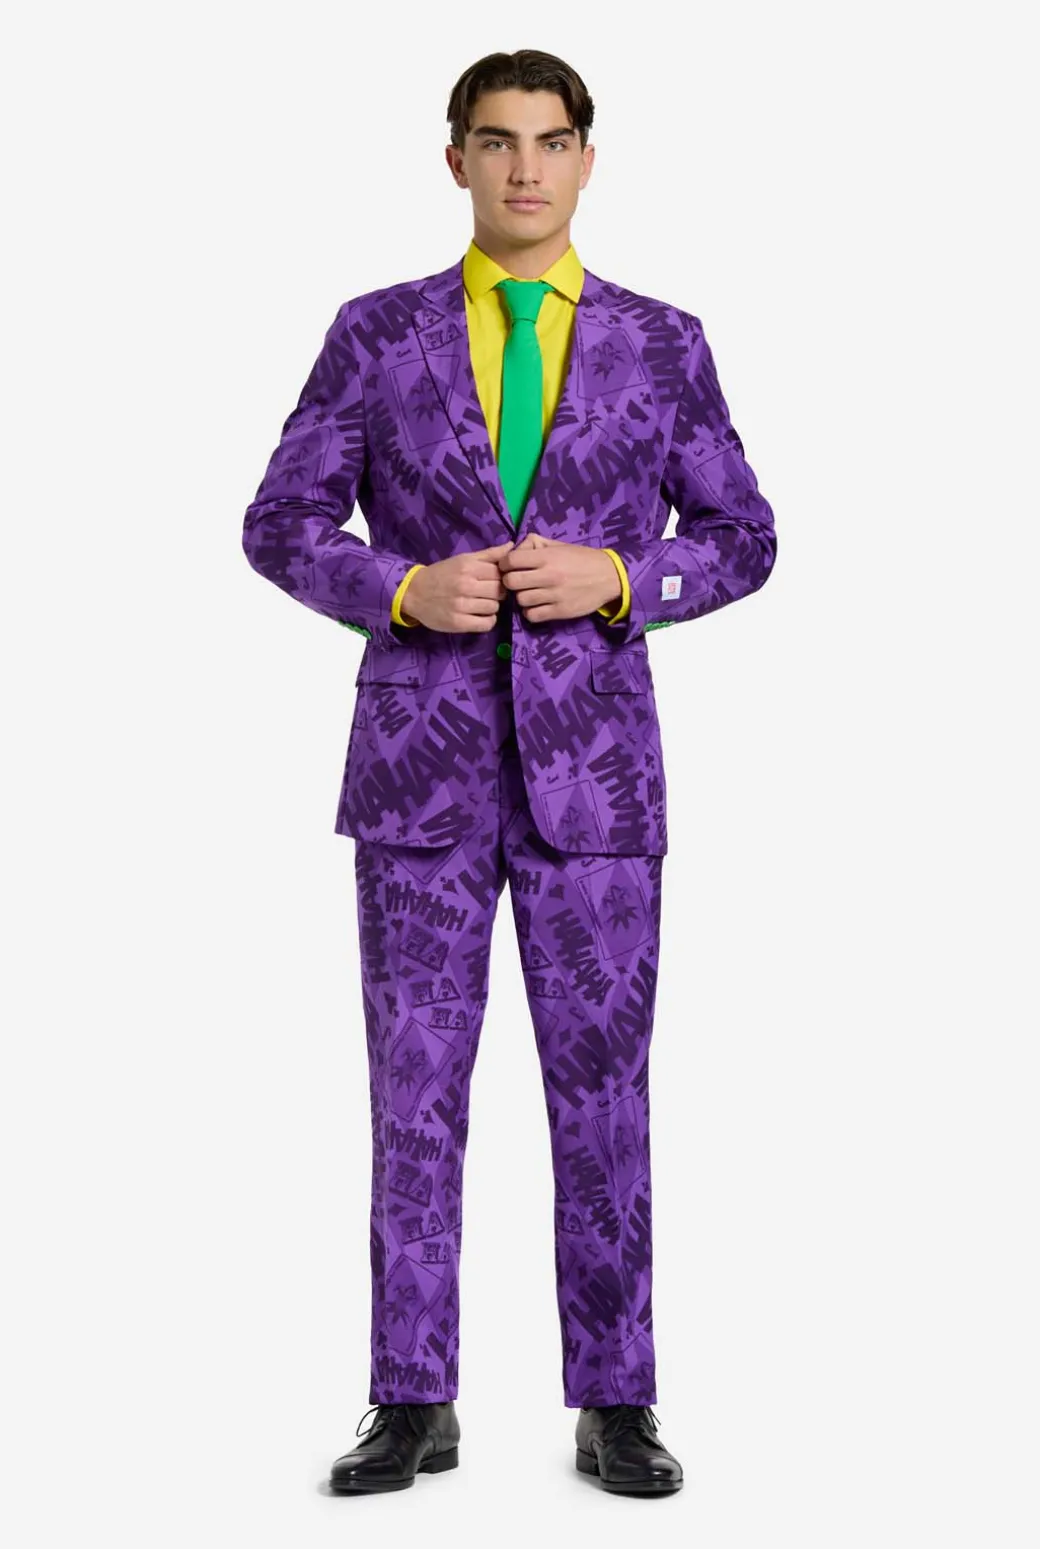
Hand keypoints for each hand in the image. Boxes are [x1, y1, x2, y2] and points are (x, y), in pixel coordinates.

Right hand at [399, 541, 512, 631]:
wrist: (414, 592)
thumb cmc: (441, 574)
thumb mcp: (463, 559)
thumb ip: (488, 554)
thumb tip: (512, 546)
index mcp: (468, 567)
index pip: (499, 573)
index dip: (500, 578)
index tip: (493, 581)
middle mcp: (465, 585)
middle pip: (499, 591)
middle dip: (497, 593)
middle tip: (486, 594)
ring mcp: (461, 606)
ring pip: (494, 607)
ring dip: (491, 607)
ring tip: (480, 604)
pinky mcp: (458, 623)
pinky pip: (486, 624)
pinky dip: (487, 621)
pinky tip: (479, 616)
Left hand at [497, 533, 620, 622]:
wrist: (609, 577)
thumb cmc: (581, 558)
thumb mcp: (559, 545)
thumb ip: (535, 543)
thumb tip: (514, 549)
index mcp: (547, 557)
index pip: (510, 561)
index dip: (505, 563)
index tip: (510, 566)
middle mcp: (549, 576)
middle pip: (511, 582)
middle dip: (510, 581)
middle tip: (518, 581)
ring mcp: (554, 595)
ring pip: (520, 600)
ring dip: (521, 597)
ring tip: (530, 593)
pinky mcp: (560, 611)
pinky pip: (531, 615)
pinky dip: (530, 612)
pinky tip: (537, 605)